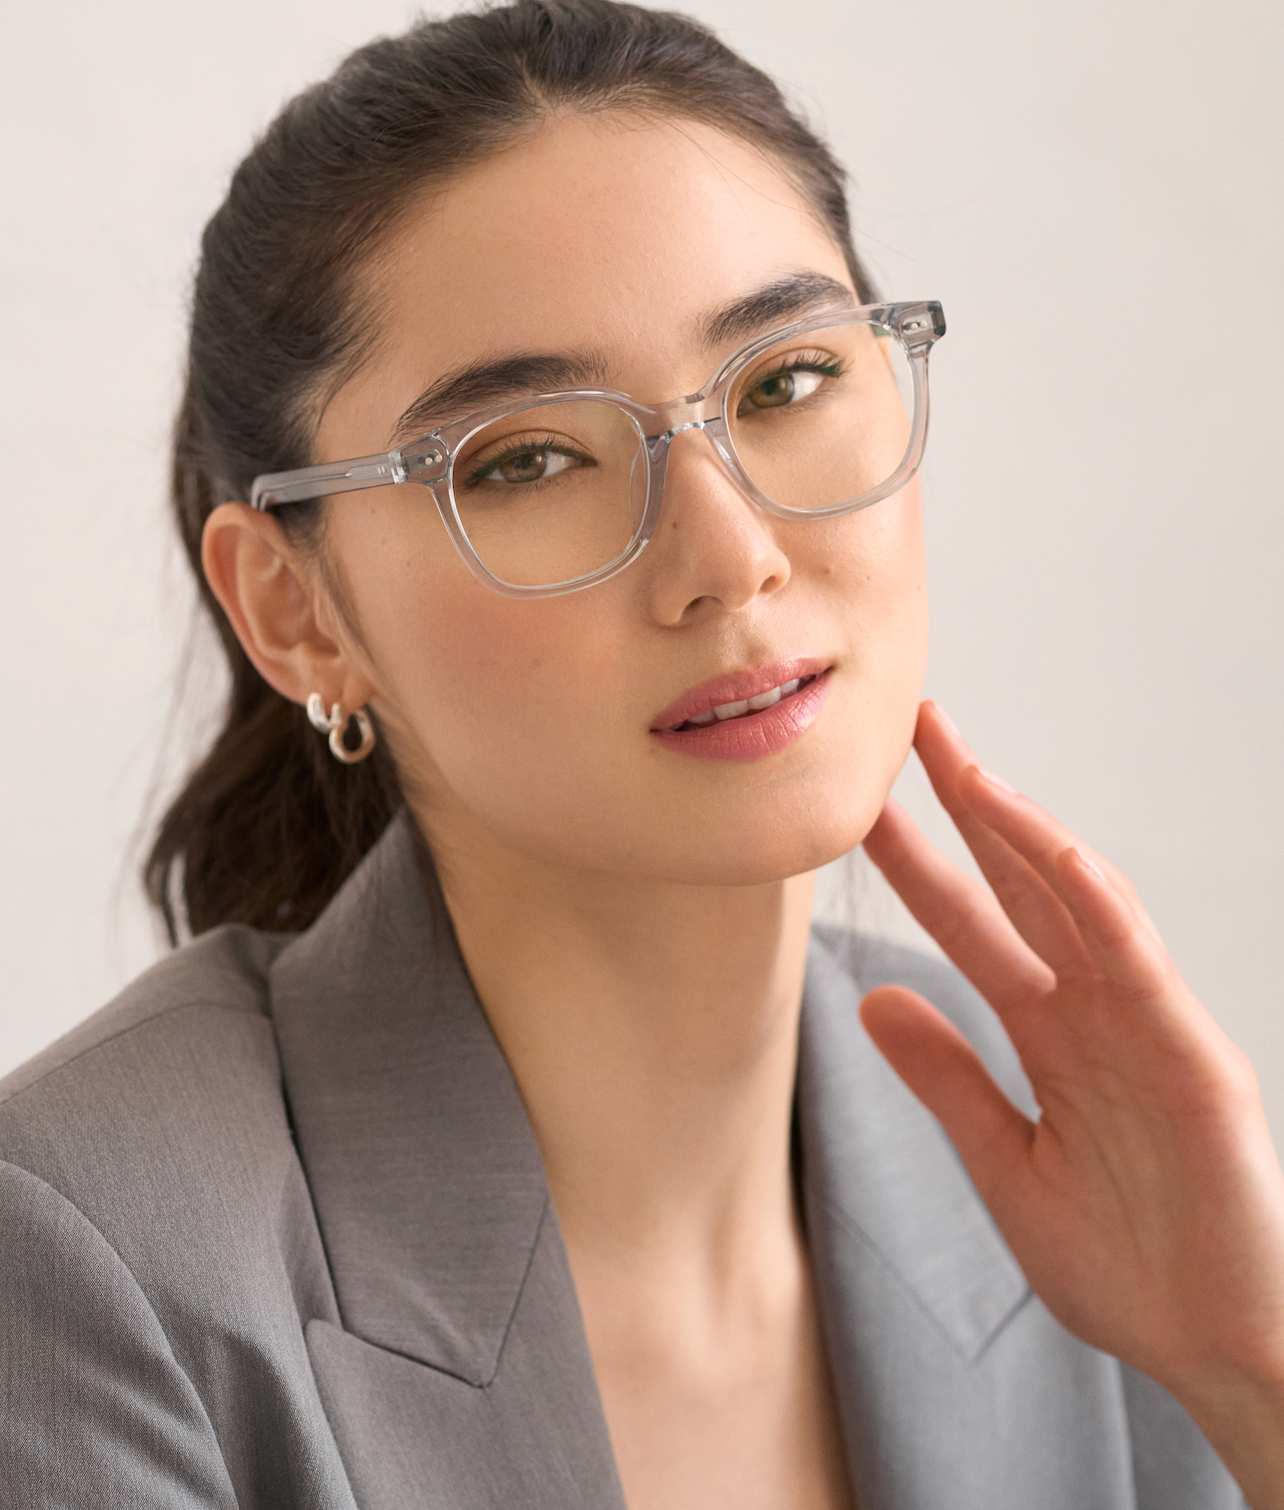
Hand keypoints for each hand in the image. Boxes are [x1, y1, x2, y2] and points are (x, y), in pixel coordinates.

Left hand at [860, 700, 1283, 1507]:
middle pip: (1019, 886)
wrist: (1220, 1354)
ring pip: (1079, 905)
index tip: (860, 808)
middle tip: (912, 726)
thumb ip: (948, 1081)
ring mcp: (1147, 1029)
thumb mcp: (1006, 1165)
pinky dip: (1103, 911)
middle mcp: (1096, 1013)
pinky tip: (1056, 854)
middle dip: (966, 805)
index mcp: (1050, 1035)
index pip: (970, 924)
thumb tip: (871, 1001)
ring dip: (1021, 830)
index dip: (918, 862)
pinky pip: (1143, 971)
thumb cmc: (1128, 1267)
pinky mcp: (1194, 1063)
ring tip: (960, 765)